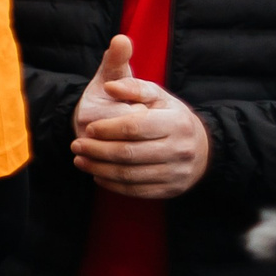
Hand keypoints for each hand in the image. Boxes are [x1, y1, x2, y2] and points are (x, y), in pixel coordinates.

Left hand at [71, 35, 209, 198]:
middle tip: (75, 145)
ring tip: (79, 160)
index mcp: (176, 121)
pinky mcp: (171, 190)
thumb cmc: (166, 115)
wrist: (199, 147)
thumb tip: (110, 84)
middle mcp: (180, 149)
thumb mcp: (153, 94)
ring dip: (98, 169)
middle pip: (128, 153)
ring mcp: (177, 172)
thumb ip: (130, 84)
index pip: (134, 127)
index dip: (107, 128)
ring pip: (129, 175)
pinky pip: (136, 191)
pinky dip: (112, 184)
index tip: (88, 127)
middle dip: (96, 150)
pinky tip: (97, 174)